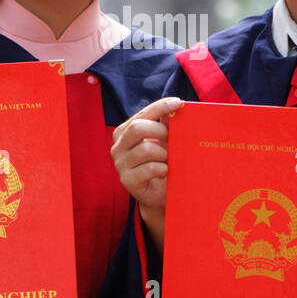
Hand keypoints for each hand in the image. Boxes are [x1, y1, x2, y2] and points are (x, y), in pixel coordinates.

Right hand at [110, 97, 181, 249]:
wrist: (159, 195)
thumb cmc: (161, 163)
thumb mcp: (164, 142)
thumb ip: (166, 125)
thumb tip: (176, 105)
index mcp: (124, 132)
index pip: (142, 113)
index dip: (160, 106)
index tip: (178, 102)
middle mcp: (118, 146)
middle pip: (137, 128)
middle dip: (161, 131)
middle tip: (174, 140)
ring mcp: (120, 164)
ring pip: (145, 149)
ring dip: (164, 154)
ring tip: (169, 160)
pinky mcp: (126, 180)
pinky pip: (149, 169)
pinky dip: (163, 169)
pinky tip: (165, 172)